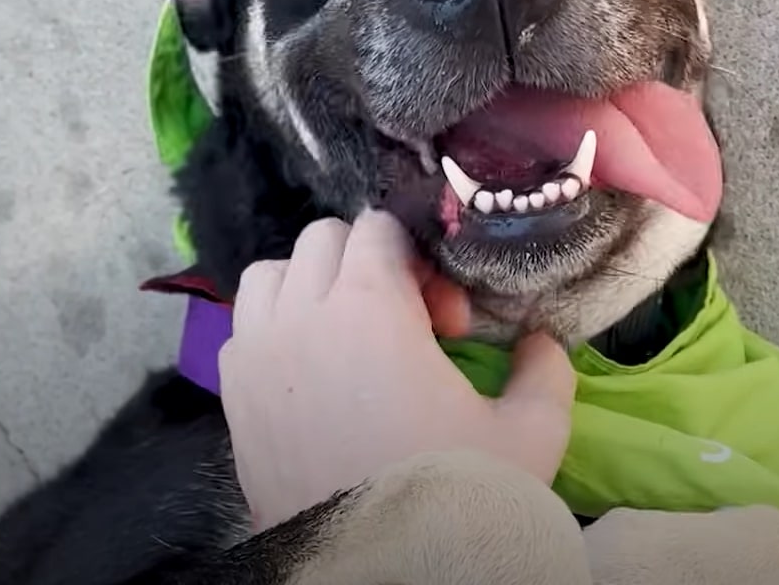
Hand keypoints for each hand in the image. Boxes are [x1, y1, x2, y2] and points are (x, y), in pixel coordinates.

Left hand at [218, 210, 575, 531]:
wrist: (379, 575)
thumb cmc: (451, 496)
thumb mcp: (530, 436)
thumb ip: (545, 371)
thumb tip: (539, 341)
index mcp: (369, 307)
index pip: (378, 227)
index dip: (421, 262)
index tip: (444, 322)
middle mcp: (301, 317)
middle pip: (324, 239)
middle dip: (369, 264)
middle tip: (406, 326)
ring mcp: (256, 356)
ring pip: (272, 274)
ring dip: (313, 287)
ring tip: (351, 336)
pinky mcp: (232, 398)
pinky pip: (243, 327)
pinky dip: (275, 328)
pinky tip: (313, 374)